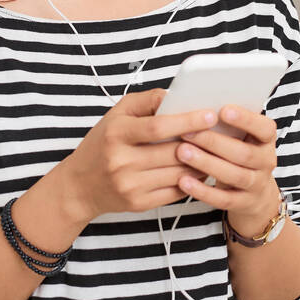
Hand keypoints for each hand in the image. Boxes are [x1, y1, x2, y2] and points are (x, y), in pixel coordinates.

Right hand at [59, 88, 215, 220]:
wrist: (79, 186)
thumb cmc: (102, 144)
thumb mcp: (116, 115)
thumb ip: (146, 101)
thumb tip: (176, 96)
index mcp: (116, 134)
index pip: (158, 127)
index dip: (187, 121)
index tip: (210, 115)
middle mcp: (121, 161)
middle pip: (172, 152)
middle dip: (201, 142)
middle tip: (220, 133)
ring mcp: (130, 186)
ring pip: (178, 174)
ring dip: (201, 162)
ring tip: (215, 150)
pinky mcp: (138, 204)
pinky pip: (175, 192)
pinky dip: (191, 180)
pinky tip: (200, 170)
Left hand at [171, 104, 281, 237]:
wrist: (255, 194)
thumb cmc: (239, 153)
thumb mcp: (241, 137)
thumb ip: (226, 124)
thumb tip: (198, 106)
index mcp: (266, 139)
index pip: (264, 128)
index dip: (245, 119)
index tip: (222, 109)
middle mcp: (267, 161)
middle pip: (244, 153)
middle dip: (214, 142)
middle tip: (188, 132)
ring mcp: (257, 184)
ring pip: (234, 175)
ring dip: (206, 163)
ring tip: (181, 152)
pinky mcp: (244, 203)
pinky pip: (223, 199)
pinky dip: (202, 191)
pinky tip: (183, 181)